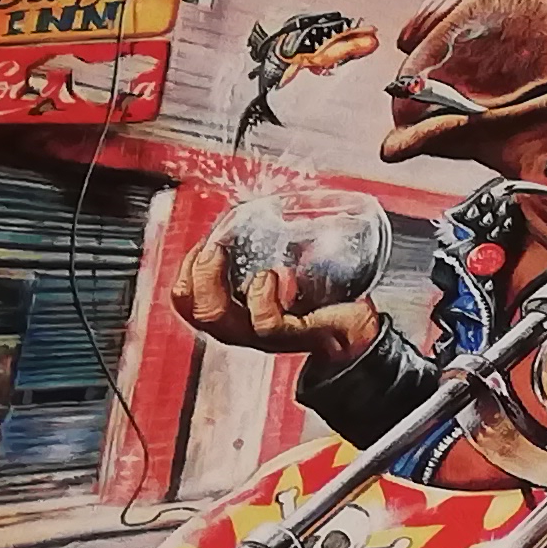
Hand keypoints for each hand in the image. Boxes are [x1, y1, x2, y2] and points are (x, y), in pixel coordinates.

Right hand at [172, 242, 378, 370]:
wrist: (360, 327)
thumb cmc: (324, 297)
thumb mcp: (286, 265)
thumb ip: (265, 248)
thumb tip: (257, 212)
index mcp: (237, 311)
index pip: (189, 301)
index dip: (186, 273)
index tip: (201, 247)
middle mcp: (246, 328)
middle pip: (199, 312)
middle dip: (195, 276)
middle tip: (211, 250)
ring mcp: (269, 335)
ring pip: (220, 320)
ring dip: (214, 283)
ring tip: (229, 258)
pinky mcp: (297, 334)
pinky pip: (266, 323)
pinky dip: (262, 297)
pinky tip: (271, 276)